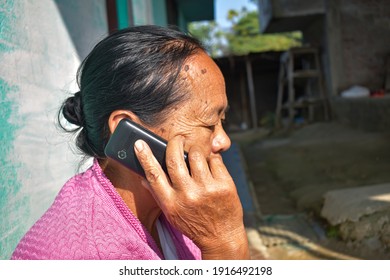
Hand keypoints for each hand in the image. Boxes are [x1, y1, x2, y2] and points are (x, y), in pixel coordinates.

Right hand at [134, 136, 248, 258]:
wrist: (222, 237)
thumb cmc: (194, 222)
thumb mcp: (172, 213)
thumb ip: (158, 194)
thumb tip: (142, 176)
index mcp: (171, 203)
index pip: (154, 175)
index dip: (145, 157)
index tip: (139, 144)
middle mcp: (188, 195)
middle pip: (174, 159)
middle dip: (175, 143)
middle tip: (177, 139)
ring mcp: (207, 189)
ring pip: (196, 155)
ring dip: (195, 152)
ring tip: (197, 158)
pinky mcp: (225, 185)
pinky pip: (215, 160)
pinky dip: (212, 160)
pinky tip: (212, 169)